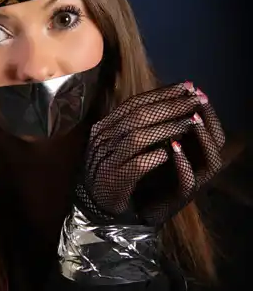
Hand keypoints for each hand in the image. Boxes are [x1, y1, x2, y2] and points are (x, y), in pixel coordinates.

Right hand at [77, 81, 224, 225]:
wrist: (94, 203)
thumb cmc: (113, 169)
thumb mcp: (119, 142)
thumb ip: (136, 124)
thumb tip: (169, 100)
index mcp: (105, 126)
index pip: (135, 102)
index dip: (163, 93)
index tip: (189, 86)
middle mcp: (102, 139)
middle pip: (139, 115)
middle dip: (171, 105)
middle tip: (197, 99)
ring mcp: (106, 160)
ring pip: (138, 137)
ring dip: (168, 128)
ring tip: (191, 123)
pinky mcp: (114, 180)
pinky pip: (136, 164)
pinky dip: (155, 156)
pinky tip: (173, 151)